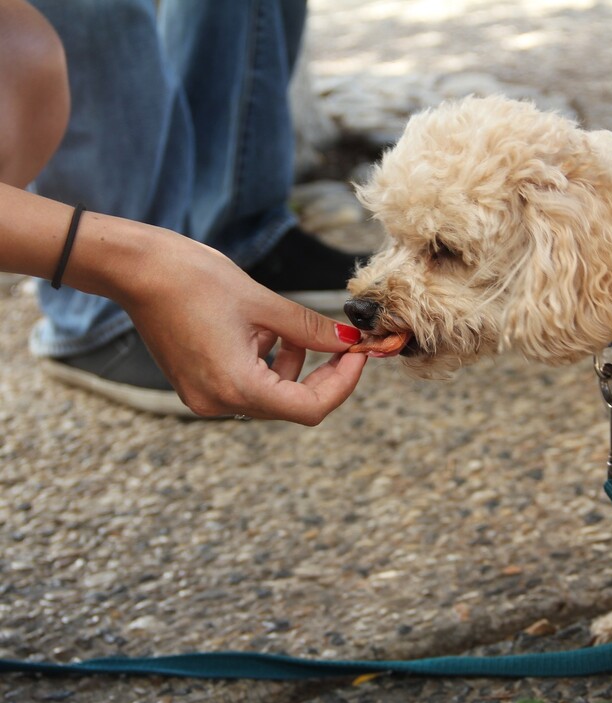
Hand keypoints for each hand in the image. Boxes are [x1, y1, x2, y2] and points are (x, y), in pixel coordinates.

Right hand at [118, 232, 366, 423]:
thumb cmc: (194, 279)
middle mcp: (218, 402)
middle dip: (322, 374)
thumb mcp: (264, 304)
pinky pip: (246, 386)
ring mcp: (204, 397)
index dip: (343, 384)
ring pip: (270, 395)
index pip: (310, 408)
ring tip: (288, 328)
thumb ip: (311, 329)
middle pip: (291, 404)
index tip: (359, 354)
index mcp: (236, 386)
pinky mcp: (197, 386)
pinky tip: (262, 333)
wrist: (138, 271)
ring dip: (293, 366)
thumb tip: (349, 341)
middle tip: (343, 343)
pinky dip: (266, 364)